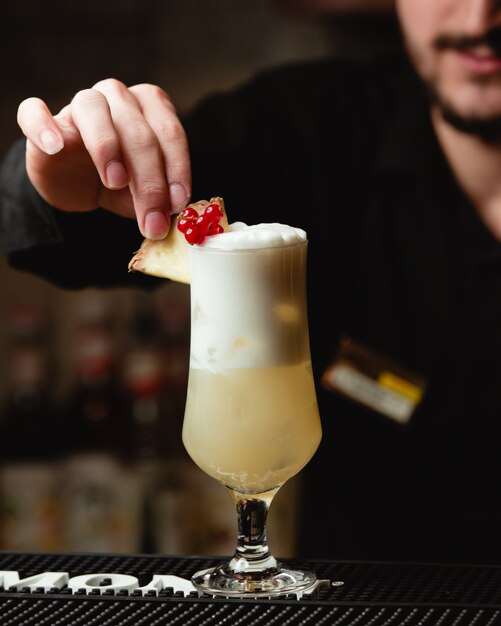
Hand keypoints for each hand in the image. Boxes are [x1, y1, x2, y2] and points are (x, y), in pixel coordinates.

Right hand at [16, 79, 191, 238]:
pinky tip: (55, 147)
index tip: (178, 203)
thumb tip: (173, 214)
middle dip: (149, 182)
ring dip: (106, 145)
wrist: (78, 185)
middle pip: (137, 131)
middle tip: (152, 220)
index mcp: (151, 108)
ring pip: (92, 109)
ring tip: (116, 181)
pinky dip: (43, 125)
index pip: (170, 132)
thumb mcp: (145, 194)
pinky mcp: (43, 120)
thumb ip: (161, 199)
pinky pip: (35, 111)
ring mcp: (78, 105)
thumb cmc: (121, 183)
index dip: (177, 169)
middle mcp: (117, 98)